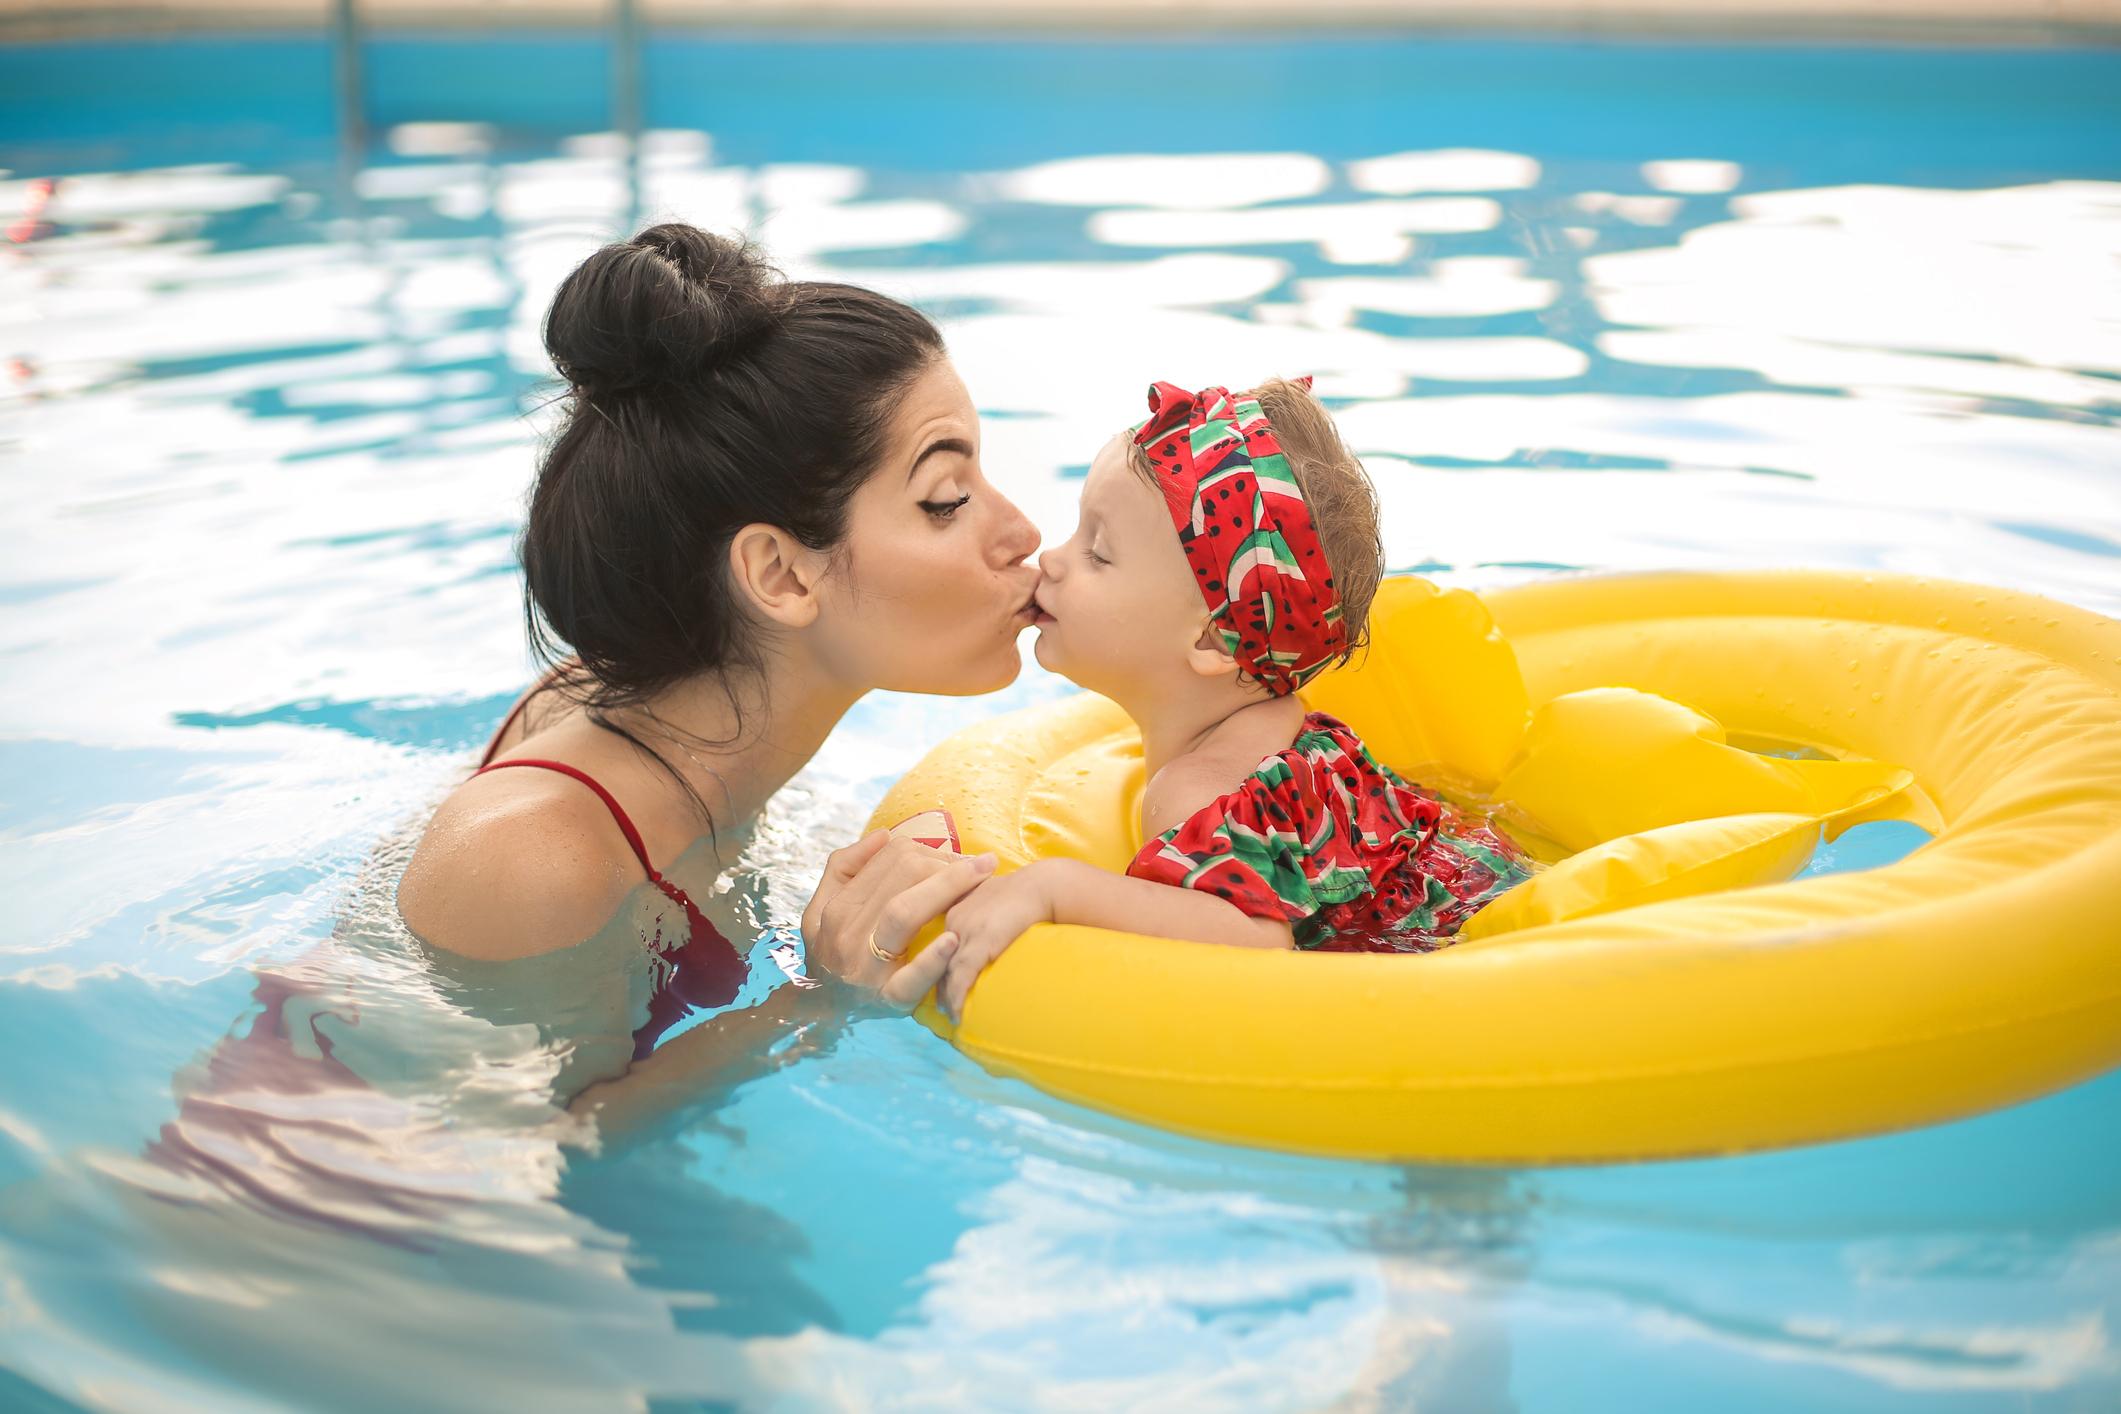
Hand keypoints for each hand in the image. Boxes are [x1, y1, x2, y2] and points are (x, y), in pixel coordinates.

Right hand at [801, 829, 997, 1011]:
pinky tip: (954, 940)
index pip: (891, 858)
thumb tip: (884, 836)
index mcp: (838, 906)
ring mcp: (866, 968)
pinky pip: (911, 978)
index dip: (931, 848)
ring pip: (904, 912)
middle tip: (981, 865)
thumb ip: (845, 867)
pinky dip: (933, 959)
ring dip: (948, 888)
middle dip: (947, 863)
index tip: (959, 854)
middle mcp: (848, 932)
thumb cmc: (833, 953)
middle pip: (903, 875)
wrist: (821, 1015)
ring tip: (983, 876)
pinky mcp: (887, 1001)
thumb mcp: (822, 908)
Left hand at [938, 861, 1059, 1023]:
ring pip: (947, 970)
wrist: (1045, 885)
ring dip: (947, 996)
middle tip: (941, 1004)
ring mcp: (966, 931)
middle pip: (941, 957)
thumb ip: (995, 913)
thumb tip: (1003, 930)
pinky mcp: (980, 943)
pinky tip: (958, 1013)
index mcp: (960, 907)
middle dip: (939, 981)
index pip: (944, 941)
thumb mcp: (1004, 898)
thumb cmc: (1033, 891)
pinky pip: (962, 977)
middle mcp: (956, 919)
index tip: (943, 978)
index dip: (943, 961)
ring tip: (950, 1015)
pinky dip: (958, 997)